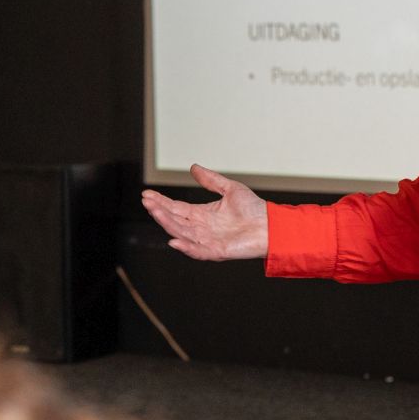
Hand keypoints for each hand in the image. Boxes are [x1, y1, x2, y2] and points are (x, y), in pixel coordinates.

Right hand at [140, 165, 269, 260]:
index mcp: (203, 215)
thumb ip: (210, 180)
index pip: (176, 208)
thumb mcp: (230, 189)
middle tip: (146, 201)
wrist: (272, 225)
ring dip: (167, 224)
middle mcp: (202, 229)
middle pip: (175, 220)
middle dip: (159, 211)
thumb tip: (193, 168)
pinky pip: (198, 251)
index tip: (147, 195)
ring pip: (182, 233)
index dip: (161, 202)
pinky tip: (173, 240)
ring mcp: (208, 241)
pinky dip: (186, 247)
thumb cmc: (254, 209)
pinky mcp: (217, 251)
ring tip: (154, 212)